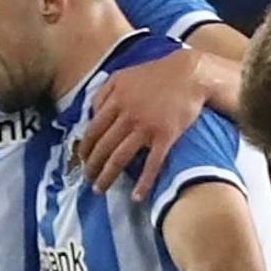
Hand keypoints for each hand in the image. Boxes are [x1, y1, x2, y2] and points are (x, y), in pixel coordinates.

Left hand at [81, 47, 207, 201]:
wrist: (190, 74)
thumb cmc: (157, 74)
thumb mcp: (123, 75)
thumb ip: (104, 92)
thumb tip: (91, 113)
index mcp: (115, 99)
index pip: (93, 129)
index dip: (85, 147)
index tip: (81, 159)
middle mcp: (127, 115)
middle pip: (103, 146)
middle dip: (92, 166)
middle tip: (88, 178)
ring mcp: (146, 127)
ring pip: (120, 157)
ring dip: (107, 176)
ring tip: (100, 189)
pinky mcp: (165, 136)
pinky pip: (152, 164)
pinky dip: (143, 182)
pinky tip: (137, 196)